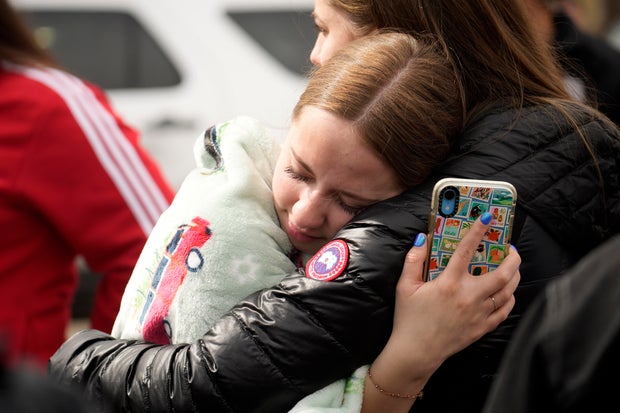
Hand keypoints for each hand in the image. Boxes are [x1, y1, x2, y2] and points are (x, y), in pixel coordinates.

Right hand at [371, 213, 520, 389]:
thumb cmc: (409, 319)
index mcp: (448, 284)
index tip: (487, 218)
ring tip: (511, 267)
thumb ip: (413, 260)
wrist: (416, 352)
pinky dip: (510, 298)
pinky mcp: (481, 328)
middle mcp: (468, 297)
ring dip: (514, 276)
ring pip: (508, 292)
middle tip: (510, 249)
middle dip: (512, 258)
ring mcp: (478, 314)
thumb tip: (420, 239)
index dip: (478, 232)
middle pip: (502, 274)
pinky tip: (507, 292)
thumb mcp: (405, 287)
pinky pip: (505, 311)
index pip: (466, 251)